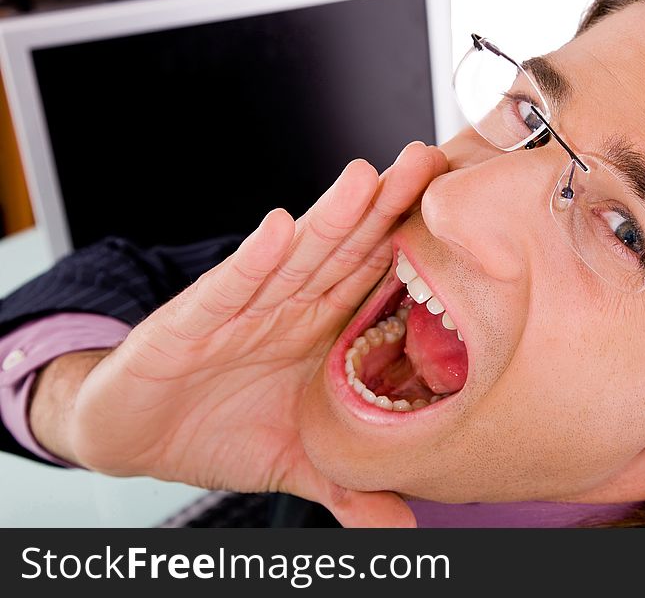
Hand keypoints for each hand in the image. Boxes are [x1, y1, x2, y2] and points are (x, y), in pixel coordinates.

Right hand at [59, 142, 446, 525]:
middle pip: (345, 250)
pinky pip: (226, 289)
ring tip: (367, 178)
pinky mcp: (190, 323)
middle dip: (386, 207)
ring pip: (293, 258)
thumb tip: (403, 530)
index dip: (416, 244)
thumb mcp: (298, 462)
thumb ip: (352, 488)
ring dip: (330, 218)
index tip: (462, 210)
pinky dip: (251, 263)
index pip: (376, 278)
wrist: (135, 432)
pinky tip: (277, 232)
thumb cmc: (220, 429)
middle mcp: (289, 307)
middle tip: (429, 161)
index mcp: (321, 329)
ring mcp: (242, 310)